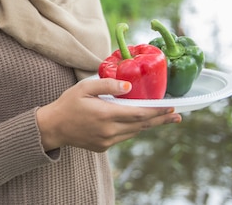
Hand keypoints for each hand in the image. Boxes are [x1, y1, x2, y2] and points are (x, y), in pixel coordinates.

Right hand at [36, 77, 181, 152]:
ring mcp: (106, 141)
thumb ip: (108, 85)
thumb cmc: (68, 102)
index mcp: (105, 114)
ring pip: (134, 132)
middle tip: (177, 115)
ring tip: (163, 118)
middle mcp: (109, 131)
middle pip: (141, 125)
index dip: (156, 111)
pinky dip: (133, 128)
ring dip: (148, 124)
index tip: (171, 107)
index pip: (138, 114)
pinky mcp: (103, 147)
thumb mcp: (85, 87)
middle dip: (160, 119)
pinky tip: (138, 121)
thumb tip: (129, 87)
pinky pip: (123, 136)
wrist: (53, 126)